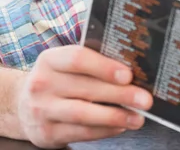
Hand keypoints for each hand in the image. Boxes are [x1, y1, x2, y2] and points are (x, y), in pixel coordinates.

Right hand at [16, 45, 153, 148]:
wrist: (22, 105)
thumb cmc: (58, 79)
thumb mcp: (66, 65)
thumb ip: (94, 62)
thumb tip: (135, 68)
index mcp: (51, 60)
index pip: (78, 59)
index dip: (104, 67)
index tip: (128, 75)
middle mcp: (43, 84)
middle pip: (86, 88)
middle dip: (120, 94)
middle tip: (145, 99)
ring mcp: (42, 110)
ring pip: (83, 114)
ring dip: (115, 117)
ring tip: (138, 118)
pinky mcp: (47, 133)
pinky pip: (81, 133)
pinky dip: (105, 130)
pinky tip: (121, 126)